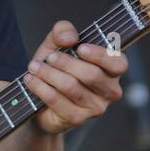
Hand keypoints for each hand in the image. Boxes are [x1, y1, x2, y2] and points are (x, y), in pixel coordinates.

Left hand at [22, 20, 127, 135]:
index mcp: (113, 70)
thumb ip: (63, 31)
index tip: (80, 48)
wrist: (40, 98)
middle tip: (48, 57)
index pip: (118, 63)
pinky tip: (30, 80)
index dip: (101, 56)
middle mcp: (110, 91)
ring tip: (34, 67)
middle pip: (92, 75)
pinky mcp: (77, 119)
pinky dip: (40, 88)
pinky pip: (57, 100)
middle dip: (66, 63)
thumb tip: (70, 38)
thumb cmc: (56, 67)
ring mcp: (95, 107)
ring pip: (72, 87)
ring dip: (49, 74)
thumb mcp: (57, 44)